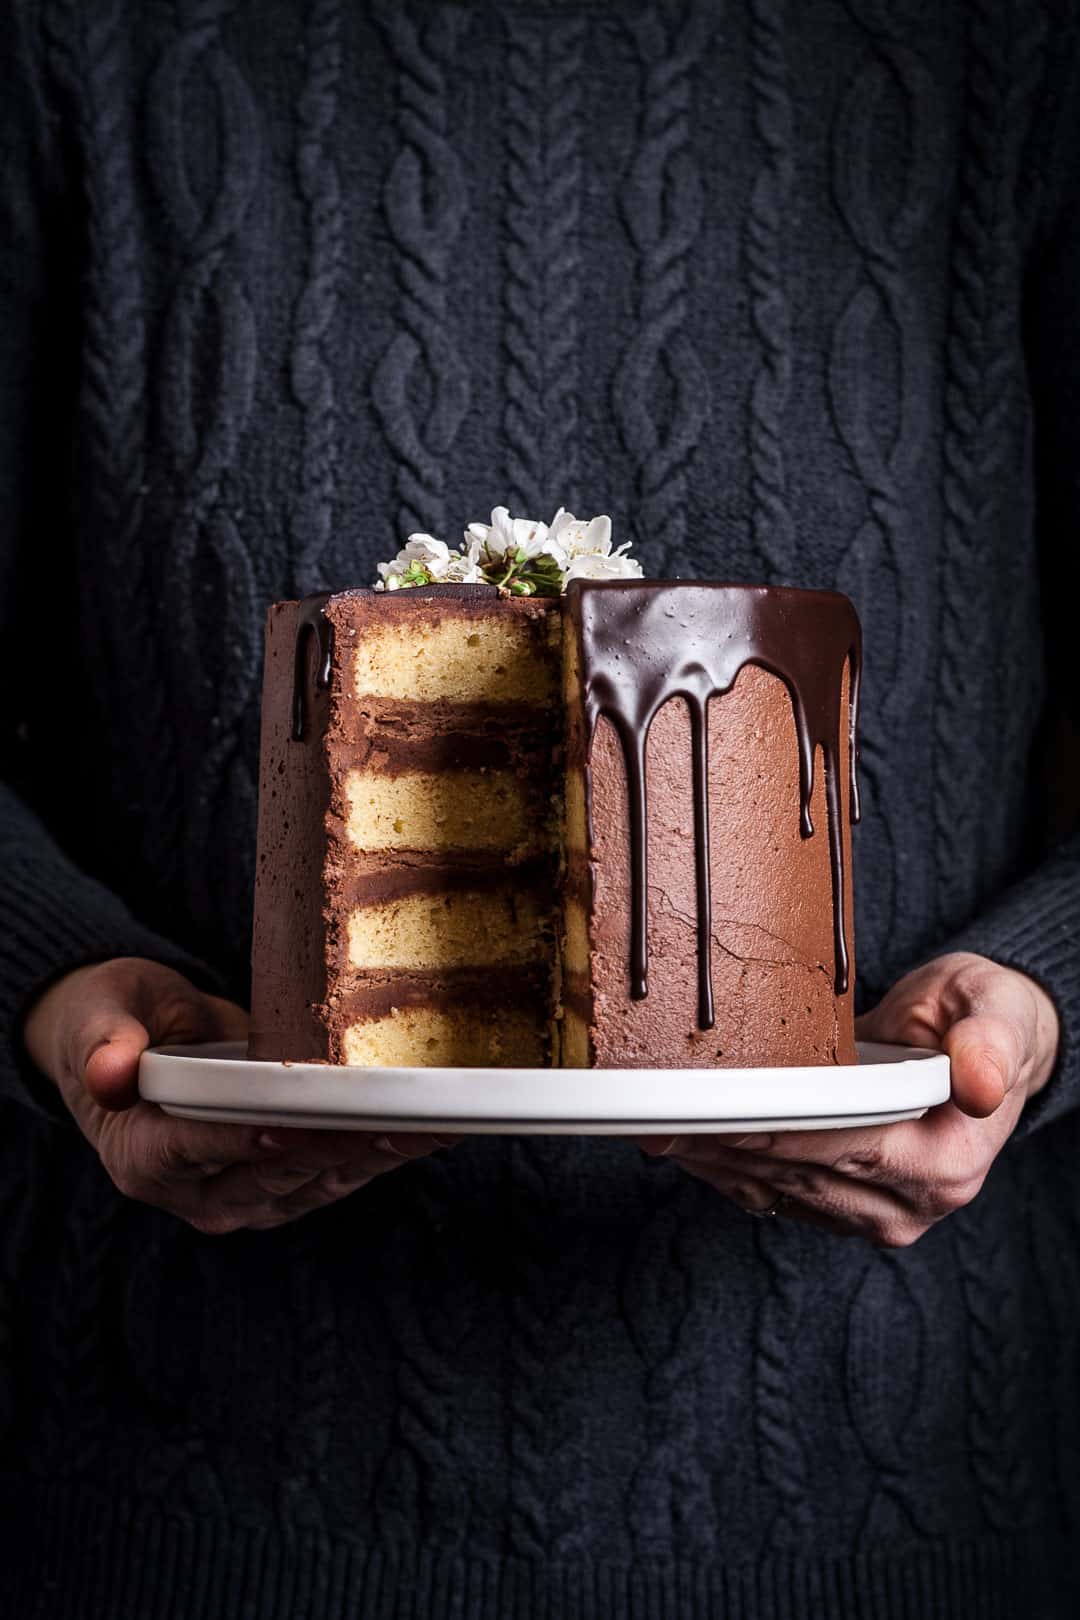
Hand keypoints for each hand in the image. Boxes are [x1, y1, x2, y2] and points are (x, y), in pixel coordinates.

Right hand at [23, 956, 454, 1233]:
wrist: (135, 1045)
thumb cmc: (114, 1022)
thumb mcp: (97, 1015)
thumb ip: (103, 1041)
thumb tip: (108, 1072)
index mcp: (141, 1158)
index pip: (196, 1152)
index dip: (242, 1143)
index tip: (285, 1126)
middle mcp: (196, 1193)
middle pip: (274, 1172)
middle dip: (335, 1145)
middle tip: (392, 1117)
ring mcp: (246, 1196)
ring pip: (319, 1180)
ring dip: (376, 1155)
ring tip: (431, 1124)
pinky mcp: (287, 1184)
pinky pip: (339, 1173)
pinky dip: (383, 1152)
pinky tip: (429, 1127)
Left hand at [638, 952, 1059, 1246]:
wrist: (980, 1048)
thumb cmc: (981, 1017)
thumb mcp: (996, 1008)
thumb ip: (989, 1042)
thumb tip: (980, 1084)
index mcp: (950, 1161)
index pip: (845, 1146)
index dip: (774, 1129)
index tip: (714, 1112)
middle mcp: (913, 1202)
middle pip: (798, 1171)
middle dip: (722, 1142)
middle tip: (654, 1116)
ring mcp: (877, 1213)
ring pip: (776, 1188)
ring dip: (711, 1160)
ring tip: (653, 1126)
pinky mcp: (844, 1209)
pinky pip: (774, 1193)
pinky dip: (725, 1168)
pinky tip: (685, 1141)